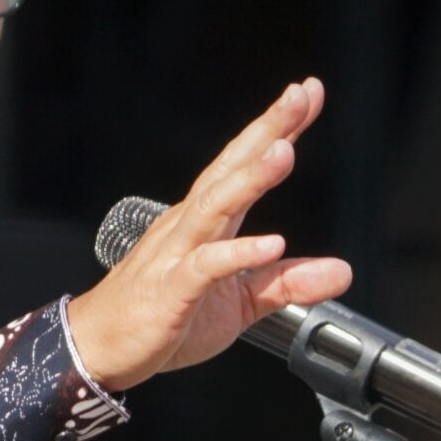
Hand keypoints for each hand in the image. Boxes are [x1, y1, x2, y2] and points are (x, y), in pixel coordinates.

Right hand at [63, 78, 355, 392]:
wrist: (98, 348)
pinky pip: (204, 267)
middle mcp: (190, 226)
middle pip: (228, 169)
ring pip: (214, 207)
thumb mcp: (239, 303)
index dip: (276, 128)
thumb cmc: (161, 317)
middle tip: (299, 96)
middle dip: (264, 131)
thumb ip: (287, 282)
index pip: (243, 164)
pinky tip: (271, 242)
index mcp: (206, 222)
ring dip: (250, 178)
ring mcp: (176, 255)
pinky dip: (238, 253)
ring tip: (284, 151)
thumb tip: (342, 272)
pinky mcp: (170, 292)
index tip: (309, 93)